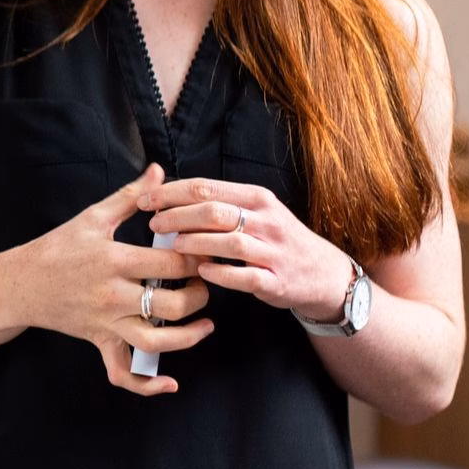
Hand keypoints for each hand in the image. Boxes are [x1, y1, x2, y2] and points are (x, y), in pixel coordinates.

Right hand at [17, 164, 213, 394]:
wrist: (20, 283)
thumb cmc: (57, 247)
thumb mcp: (92, 217)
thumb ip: (130, 196)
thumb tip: (158, 171)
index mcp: (113, 260)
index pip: (172, 264)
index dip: (198, 259)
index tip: (208, 251)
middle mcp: (112, 295)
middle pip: (173, 305)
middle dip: (200, 295)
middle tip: (205, 283)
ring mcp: (106, 323)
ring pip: (157, 342)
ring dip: (189, 337)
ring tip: (205, 323)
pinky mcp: (100, 342)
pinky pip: (123, 373)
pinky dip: (147, 385)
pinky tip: (170, 382)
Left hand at [139, 178, 355, 320]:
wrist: (323, 273)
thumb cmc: (277, 239)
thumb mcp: (256, 212)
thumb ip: (219, 203)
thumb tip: (169, 195)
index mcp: (257, 198)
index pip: (206, 188)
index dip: (171, 192)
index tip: (145, 200)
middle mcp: (267, 220)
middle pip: (214, 211)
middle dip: (177, 216)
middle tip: (154, 223)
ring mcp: (273, 251)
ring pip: (229, 241)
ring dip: (195, 242)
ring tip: (172, 246)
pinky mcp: (276, 280)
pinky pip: (245, 276)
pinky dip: (220, 273)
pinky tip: (201, 271)